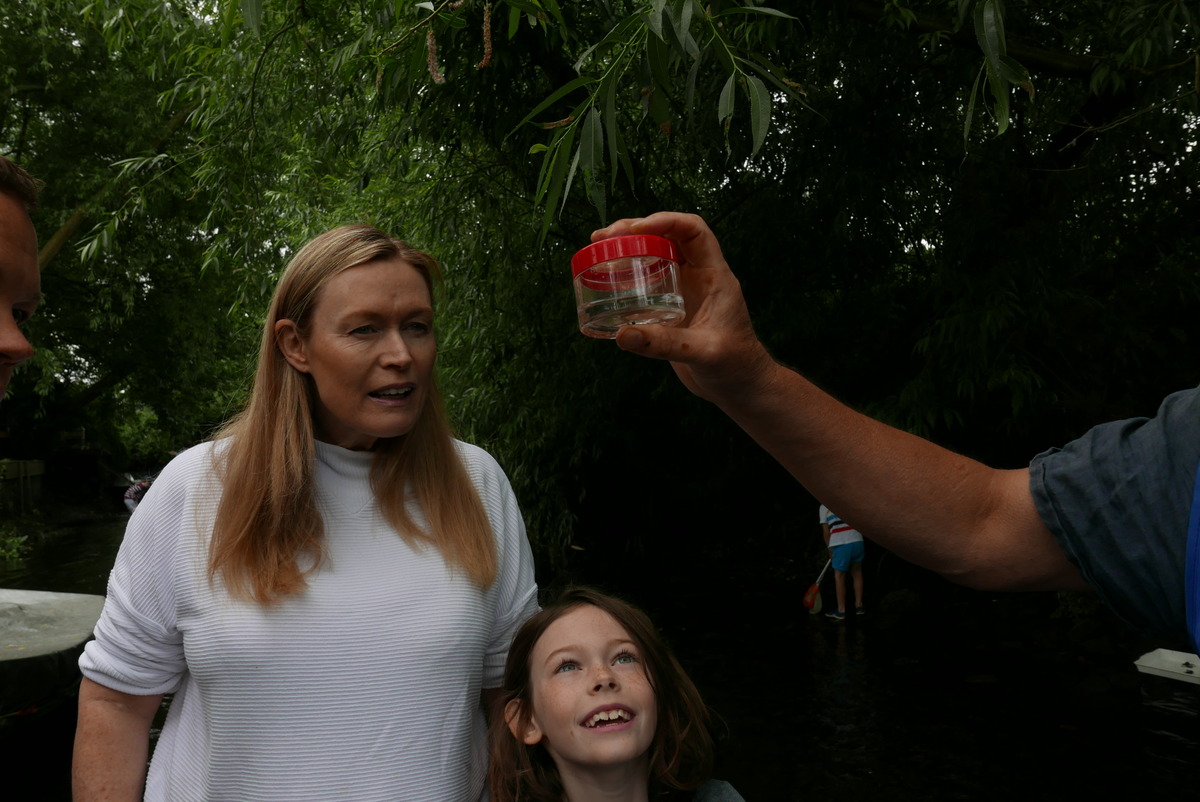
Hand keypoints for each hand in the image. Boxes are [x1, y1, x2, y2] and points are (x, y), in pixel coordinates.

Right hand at [591, 212, 775, 403]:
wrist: (739, 386)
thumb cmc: (735, 365)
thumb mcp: (703, 353)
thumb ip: (665, 345)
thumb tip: (623, 335)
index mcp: (715, 275)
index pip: (693, 231)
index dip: (666, 221)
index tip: (635, 229)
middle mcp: (699, 277)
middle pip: (667, 237)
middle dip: (635, 230)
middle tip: (603, 238)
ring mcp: (684, 291)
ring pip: (654, 256)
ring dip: (628, 249)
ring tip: (597, 251)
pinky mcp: (670, 308)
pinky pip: (646, 281)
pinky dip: (626, 276)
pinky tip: (606, 282)